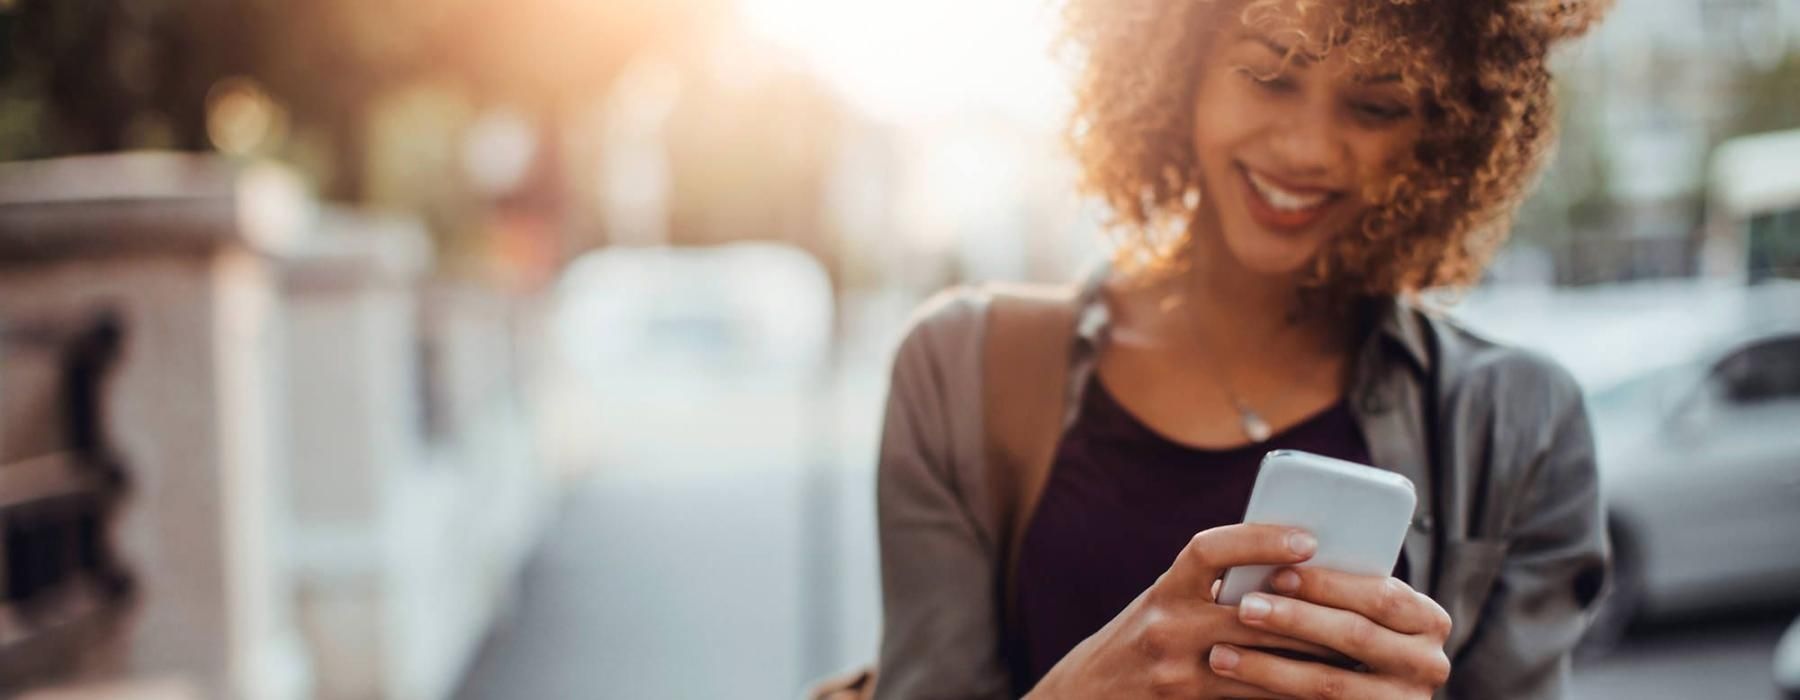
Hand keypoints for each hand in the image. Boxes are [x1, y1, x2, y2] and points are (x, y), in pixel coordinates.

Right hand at [1027, 524, 1334, 698]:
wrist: (1087, 694)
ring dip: (1311, 656)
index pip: (1209, 550)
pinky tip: (1321, 686)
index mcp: (1165, 590)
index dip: (1258, 540)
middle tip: (1362, 605)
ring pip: (1262, 661)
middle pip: (1253, 613)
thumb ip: (1211, 588)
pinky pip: (1252, 697)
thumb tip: (1288, 569)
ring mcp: (1176, 671)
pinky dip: (1288, 689)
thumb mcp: (1164, 603)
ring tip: (1355, 649)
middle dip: (1310, 610)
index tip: (1307, 540)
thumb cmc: (1140, 641)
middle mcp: (1167, 626)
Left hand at [1208, 566, 1453, 698]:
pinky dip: (1271, 694)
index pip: (1381, 596)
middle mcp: (1428, 664)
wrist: (1360, 692)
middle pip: (1355, 636)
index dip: (1329, 585)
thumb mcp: (1360, 609)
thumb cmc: (1349, 631)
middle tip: (1244, 607)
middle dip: (1295, 619)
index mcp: (1428, 620)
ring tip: (1221, 653)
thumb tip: (1279, 551)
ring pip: (1329, 683)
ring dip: (1269, 666)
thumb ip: (1338, 590)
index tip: (1278, 573)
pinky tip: (1237, 683)